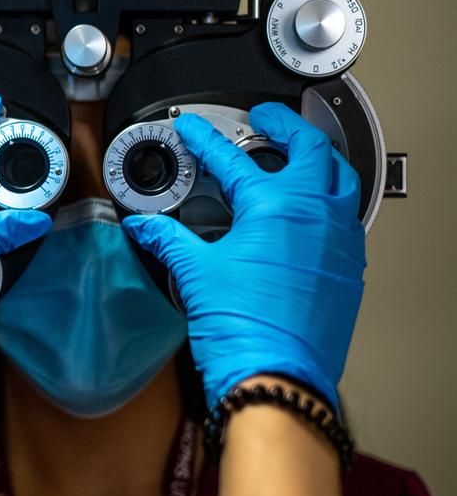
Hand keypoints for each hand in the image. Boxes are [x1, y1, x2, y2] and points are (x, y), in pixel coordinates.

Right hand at [122, 102, 365, 410]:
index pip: (233, 159)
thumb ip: (169, 239)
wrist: (277, 374)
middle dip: (286, 127)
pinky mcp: (349, 267)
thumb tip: (145, 227)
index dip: (206, 140)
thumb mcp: (195, 273)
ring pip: (341, 179)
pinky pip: (347, 217)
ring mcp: (339, 240)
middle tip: (265, 120)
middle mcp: (316, 214)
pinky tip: (312, 211)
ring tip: (299, 154)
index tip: (194, 129)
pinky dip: (330, 200)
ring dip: (319, 159)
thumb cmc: (244, 328)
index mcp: (274, 206)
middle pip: (311, 149)